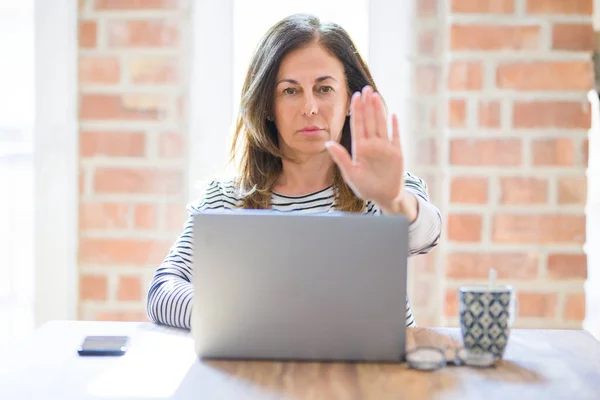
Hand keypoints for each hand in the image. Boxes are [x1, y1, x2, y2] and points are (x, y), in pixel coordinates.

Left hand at [325, 86, 416, 219]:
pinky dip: (395, 126)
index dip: (356, 111)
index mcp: (360, 148)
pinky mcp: (396, 152)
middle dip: (367, 105)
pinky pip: (395, 136)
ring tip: (375, 95)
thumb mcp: (350, 173)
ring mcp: (385, 147)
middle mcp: (372, 144)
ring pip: (381, 124)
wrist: (383, 197)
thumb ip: (341, 157)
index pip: (357, 125)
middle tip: (365, 88)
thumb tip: (327, 143)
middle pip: (369, 120)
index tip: (354, 96)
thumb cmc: (365, 187)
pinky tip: (393, 114)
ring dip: (379, 110)